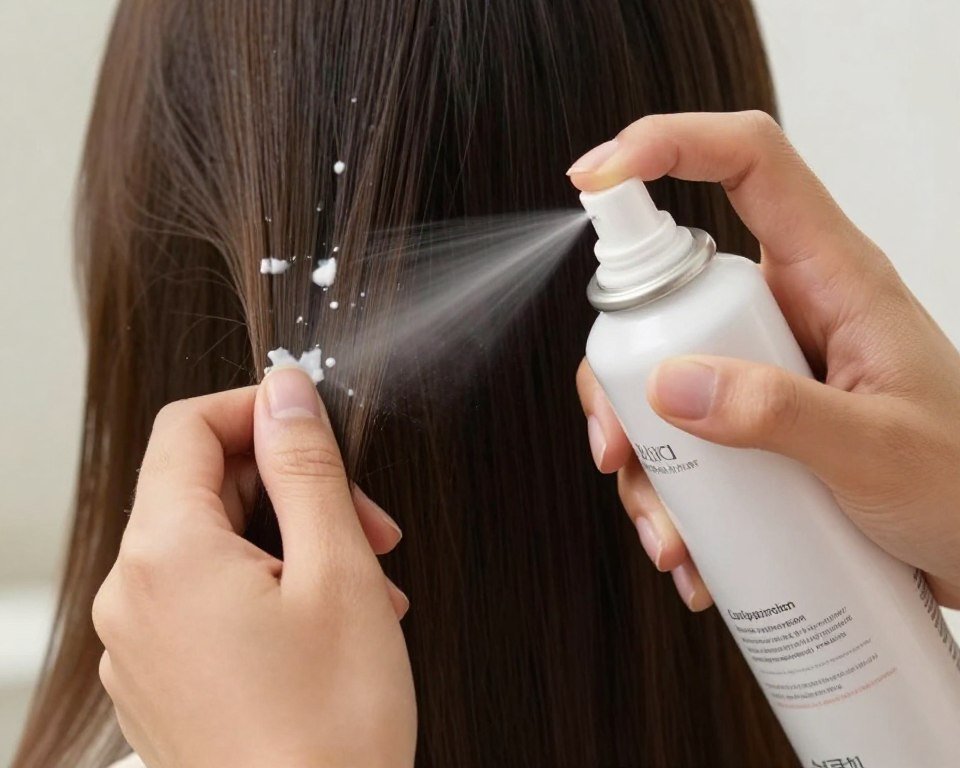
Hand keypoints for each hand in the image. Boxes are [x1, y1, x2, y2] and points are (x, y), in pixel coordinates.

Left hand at [93, 368, 416, 766]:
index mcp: (165, 557)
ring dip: (291, 545)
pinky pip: (205, 600)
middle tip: (368, 529)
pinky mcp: (159, 681)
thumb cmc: (330, 728)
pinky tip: (325, 628)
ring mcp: (138, 646)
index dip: (257, 411)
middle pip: (205, 490)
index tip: (314, 428)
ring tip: (363, 591)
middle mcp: (132, 598)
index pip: (187, 428)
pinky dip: (266, 590)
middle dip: (293, 491)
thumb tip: (284, 391)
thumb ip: (305, 465)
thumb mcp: (337, 570)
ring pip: (213, 547)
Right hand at [569, 111, 959, 610]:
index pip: (749, 164)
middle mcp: (785, 310)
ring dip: (645, 456)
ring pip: (660, 375)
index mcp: (831, 276)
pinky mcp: (753, 416)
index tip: (596, 178)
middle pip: (667, 293)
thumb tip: (670, 384)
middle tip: (617, 446)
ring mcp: (763, 364)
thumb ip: (779, 412)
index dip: (669, 145)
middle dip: (620, 372)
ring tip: (669, 535)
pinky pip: (683, 435)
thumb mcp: (877, 451)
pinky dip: (670, 492)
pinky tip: (689, 548)